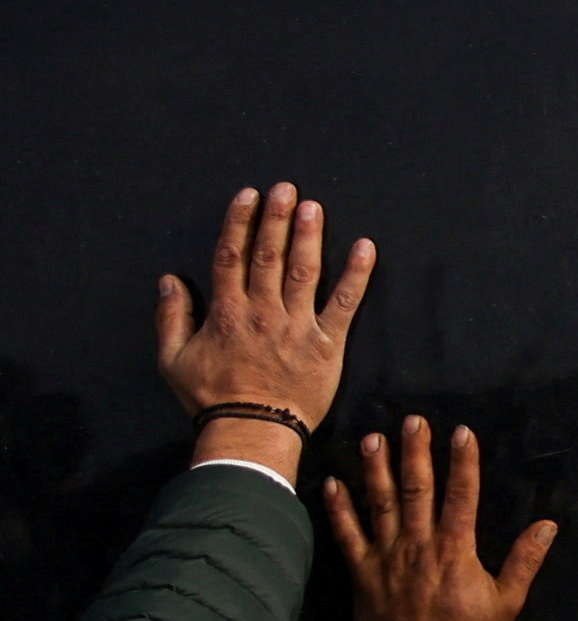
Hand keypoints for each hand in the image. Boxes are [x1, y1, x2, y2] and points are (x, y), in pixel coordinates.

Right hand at [157, 184, 375, 473]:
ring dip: (310, 236)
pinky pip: (345, 304)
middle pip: (268, 256)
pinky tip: (366, 247)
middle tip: (285, 188)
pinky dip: (357, 274)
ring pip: (305, 271)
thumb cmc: (211, 398)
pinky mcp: (328, 343)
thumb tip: (168, 280)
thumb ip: (170, 318)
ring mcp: (297, 326)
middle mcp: (262, 312)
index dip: (239, 223)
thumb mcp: (173, 360)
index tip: (247, 196)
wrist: (250, 433)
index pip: (231, 257)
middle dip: (276, 219)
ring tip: (313, 206)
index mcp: (227, 313)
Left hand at [325, 419, 553, 620]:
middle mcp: (419, 544)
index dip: (463, 462)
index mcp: (455, 548)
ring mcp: (387, 556)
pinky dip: (338, 509)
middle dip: (416, 452)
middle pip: (417, 489)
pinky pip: (346, 535)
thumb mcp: (507, 601)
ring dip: (376, 468)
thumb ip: (526, 560)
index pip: (461, 495)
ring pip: (380, 503)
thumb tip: (548, 526)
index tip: (461, 432)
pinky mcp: (362, 571)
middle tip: (412, 421)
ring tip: (374, 438)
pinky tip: (332, 483)